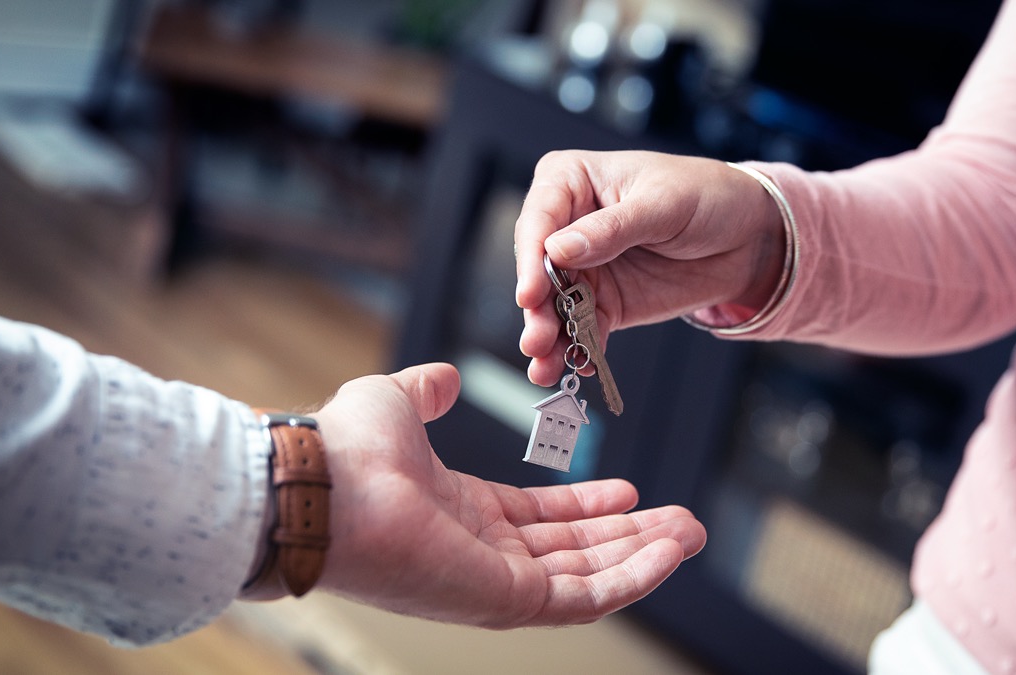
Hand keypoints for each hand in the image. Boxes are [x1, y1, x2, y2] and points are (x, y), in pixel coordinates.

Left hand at [311, 362, 705, 627]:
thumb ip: (427, 393)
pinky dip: (631, 577)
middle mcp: (480, 552)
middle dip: (630, 536)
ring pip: (587, 577)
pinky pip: (583, 597)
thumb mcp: (398, 402)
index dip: (586, 506)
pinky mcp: (505, 598)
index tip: (627, 490)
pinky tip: (668, 554)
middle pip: (573, 551)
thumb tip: (444, 378)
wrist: (326, 484)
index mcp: (459, 511)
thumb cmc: (348, 448)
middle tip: (680, 521)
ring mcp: (494, 582)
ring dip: (642, 556)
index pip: (538, 517)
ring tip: (689, 535)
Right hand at [514, 150, 784, 386]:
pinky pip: (582, 329)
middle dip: (535, 308)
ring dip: (548, 337)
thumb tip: (559, 250)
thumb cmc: (706, 195)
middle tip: (537, 339)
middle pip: (537, 269)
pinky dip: (578, 350)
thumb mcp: (663, 204)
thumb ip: (612, 229)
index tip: (530, 295)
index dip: (530, 259)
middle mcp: (567, 225)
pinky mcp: (604, 302)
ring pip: (553, 305)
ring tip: (546, 366)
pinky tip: (578, 367)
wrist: (748, 235)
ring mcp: (583, 267)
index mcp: (571, 180)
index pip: (539, 220)